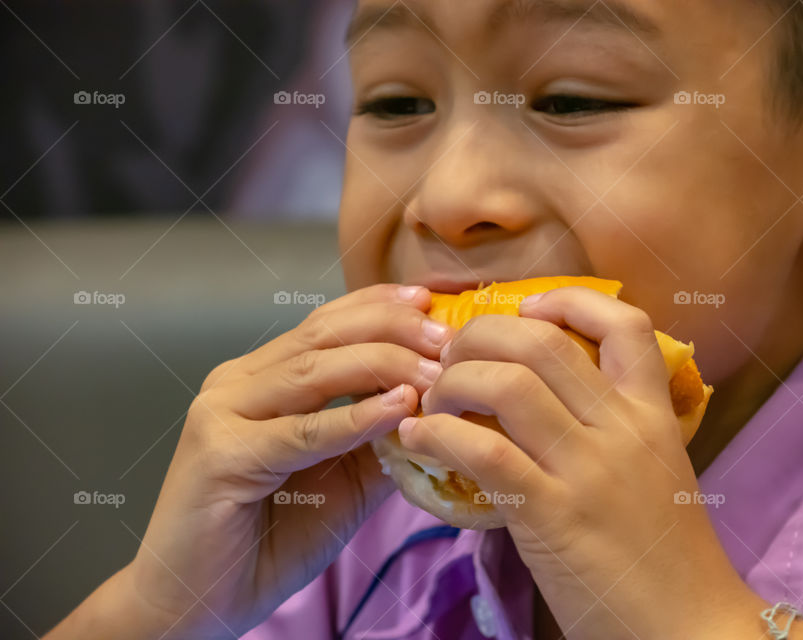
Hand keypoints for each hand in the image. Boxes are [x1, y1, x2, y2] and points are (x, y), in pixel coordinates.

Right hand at [48, 284, 450, 639]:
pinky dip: (353, 418)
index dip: (378, 305)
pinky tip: (396, 408)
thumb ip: (379, 439)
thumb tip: (436, 409)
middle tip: (445, 335)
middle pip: (323, 335)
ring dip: (382, 365)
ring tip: (434, 372)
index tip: (431, 299)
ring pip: (313, 372)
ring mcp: (222, 413)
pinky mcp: (221, 454)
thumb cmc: (271, 539)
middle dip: (391, 328)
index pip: (325, 324)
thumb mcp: (343, 480)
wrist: (200, 600)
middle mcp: (236, 382)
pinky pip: (301, 431)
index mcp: (260, 378)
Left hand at [396, 285, 757, 638]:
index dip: (568, 300)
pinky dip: (438, 434)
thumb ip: (611, 429)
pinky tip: (417, 439)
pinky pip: (483, 451)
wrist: (688, 628)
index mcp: (652, 415)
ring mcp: (589, 470)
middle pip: (542, 342)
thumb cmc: (664, 554)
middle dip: (480, 336)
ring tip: (432, 401)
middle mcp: (624, 430)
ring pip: (506, 385)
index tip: (526, 309)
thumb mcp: (654, 472)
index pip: (624, 323)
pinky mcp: (552, 515)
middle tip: (451, 358)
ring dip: (452, 383)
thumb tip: (539, 396)